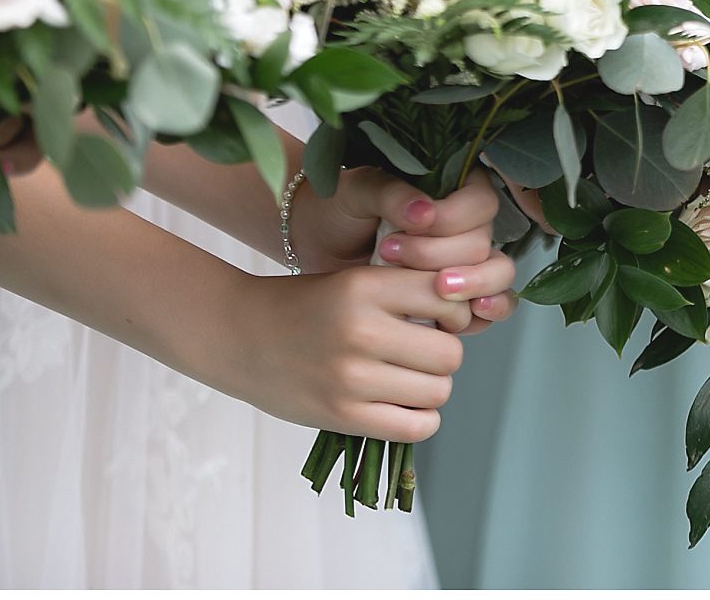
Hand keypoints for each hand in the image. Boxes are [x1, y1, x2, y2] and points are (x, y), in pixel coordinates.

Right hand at [209, 265, 470, 440]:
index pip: (446, 298)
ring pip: (439, 391)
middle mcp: (361, 331)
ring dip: (432, 389)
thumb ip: (407, 293)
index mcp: (365, 287)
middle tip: (420, 354)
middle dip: (443, 355)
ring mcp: (350, 378)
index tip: (438, 319)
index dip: (453, 312)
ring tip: (408, 380)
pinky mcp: (341, 416)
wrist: (238, 335)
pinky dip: (420, 420)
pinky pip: (415, 427)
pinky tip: (403, 407)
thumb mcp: (355, 281)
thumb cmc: (306, 306)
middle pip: (450, 353)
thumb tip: (471, 315)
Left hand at [290, 169, 518, 332]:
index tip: (414, 225)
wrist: (316, 249)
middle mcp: (468, 226)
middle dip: (445, 255)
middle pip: (485, 242)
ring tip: (439, 289)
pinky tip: (474, 312)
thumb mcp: (357, 192)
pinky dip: (490, 310)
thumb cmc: (337, 211)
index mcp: (454, 189)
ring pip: (498, 273)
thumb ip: (390, 194)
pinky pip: (492, 304)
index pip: (479, 203)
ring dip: (475, 283)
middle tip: (392, 255)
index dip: (454, 218)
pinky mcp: (458, 297)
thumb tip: (424, 213)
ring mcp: (466, 263)